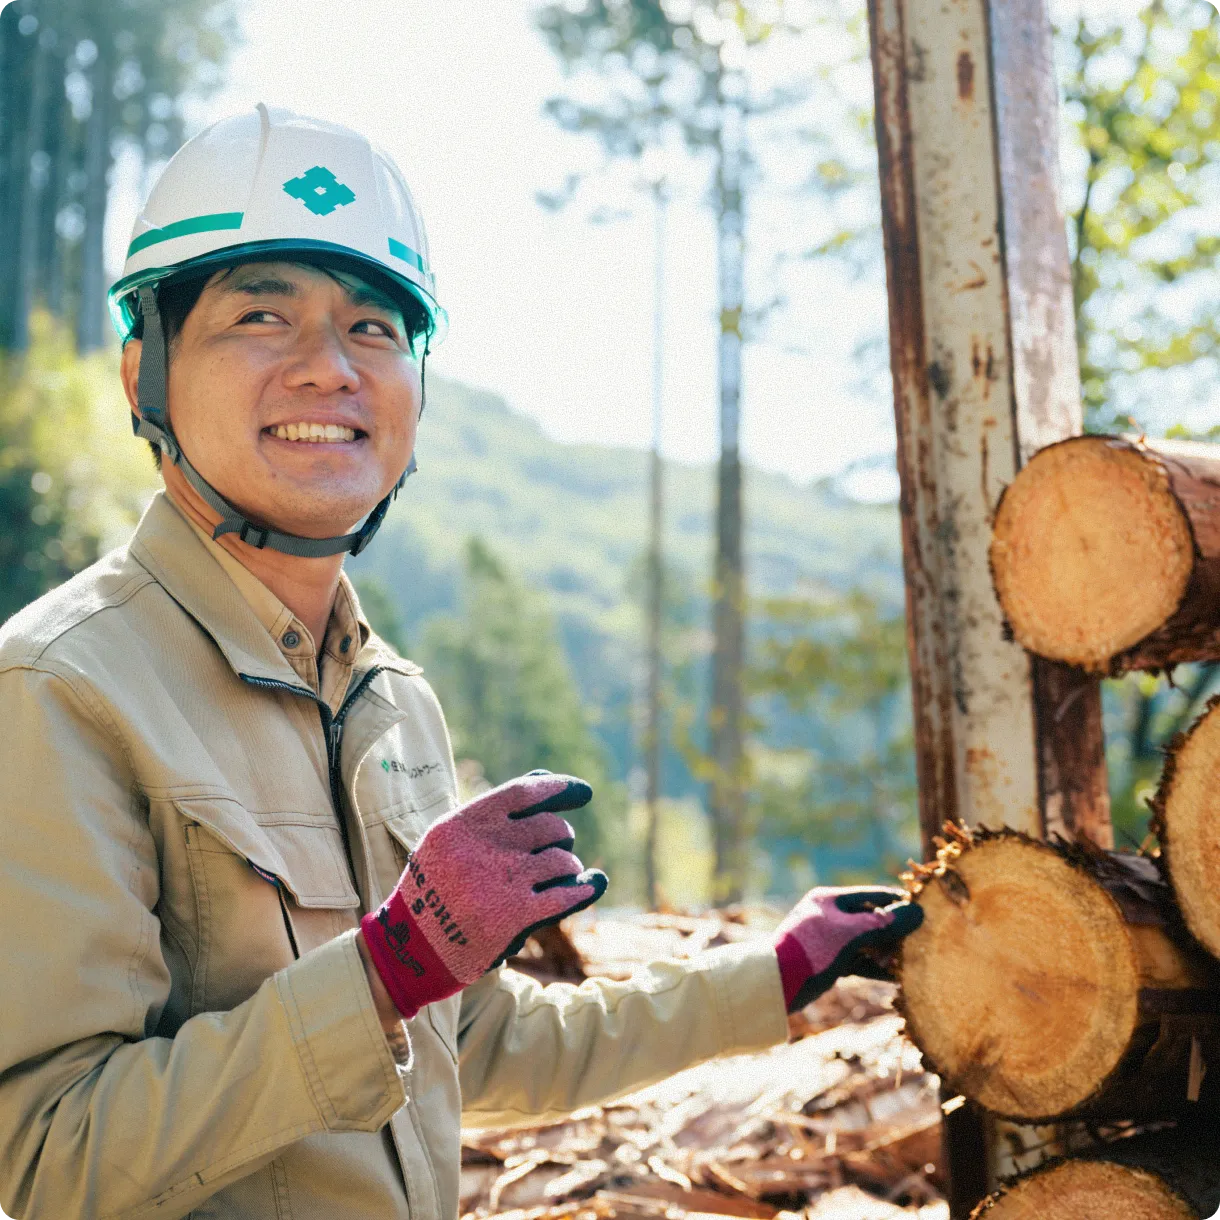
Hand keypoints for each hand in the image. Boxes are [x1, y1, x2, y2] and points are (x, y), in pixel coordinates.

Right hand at [360, 770, 607, 1018]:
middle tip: (558, 846)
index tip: (584, 793)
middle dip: (561, 836)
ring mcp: (502, 881)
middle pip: (550, 826)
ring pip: (563, 860)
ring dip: (568, 866)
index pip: (524, 792)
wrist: (410, 952)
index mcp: (464, 824)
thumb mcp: (447, 842)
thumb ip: (493, 811)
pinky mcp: (515, 916)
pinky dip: (585, 888)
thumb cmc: (433, 890)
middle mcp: (485, 847)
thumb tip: (546, 778)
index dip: (560, 788)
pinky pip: (567, 894)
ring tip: (561, 874)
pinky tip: (593, 884)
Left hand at [774, 886, 922, 1012]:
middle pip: (871, 919)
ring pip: (866, 942)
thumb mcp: (851, 934)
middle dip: (895, 931)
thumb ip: (884, 923)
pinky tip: (895, 977)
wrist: (777, 982)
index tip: (925, 911)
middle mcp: (829, 915)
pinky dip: (875, 966)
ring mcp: (828, 938)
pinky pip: (858, 960)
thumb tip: (917, 911)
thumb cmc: (812, 950)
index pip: (873, 895)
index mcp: (830, 899)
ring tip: (913, 961)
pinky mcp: (828, 960)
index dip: (899, 903)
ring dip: (887, 951)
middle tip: (923, 941)